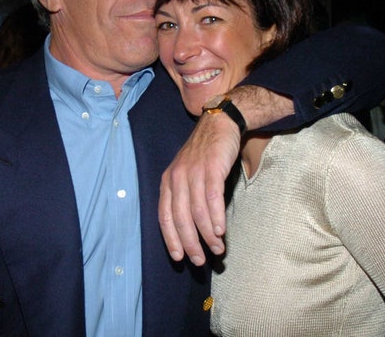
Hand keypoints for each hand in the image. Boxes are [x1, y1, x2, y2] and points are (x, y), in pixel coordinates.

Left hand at [158, 112, 240, 264]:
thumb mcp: (187, 174)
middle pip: (180, 218)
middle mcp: (176, 178)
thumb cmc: (204, 154)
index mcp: (168, 181)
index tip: (179, 257)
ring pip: (196, 211)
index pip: (164, 216)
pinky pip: (211, 197)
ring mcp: (193, 172)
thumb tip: (193, 230)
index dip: (171, 239)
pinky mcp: (211, 167)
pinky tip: (220, 231)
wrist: (219, 123)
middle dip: (189, 243)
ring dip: (207, 235)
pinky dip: (215, 217)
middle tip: (200, 260)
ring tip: (217, 249)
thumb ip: (186, 198)